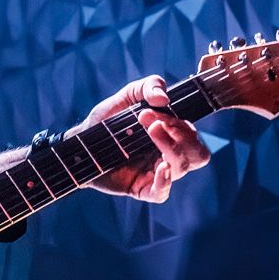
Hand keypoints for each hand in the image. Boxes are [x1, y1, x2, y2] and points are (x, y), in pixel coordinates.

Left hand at [80, 75, 209, 202]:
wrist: (81, 141)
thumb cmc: (108, 119)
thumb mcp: (128, 95)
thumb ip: (149, 86)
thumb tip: (164, 98)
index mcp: (172, 135)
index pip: (193, 134)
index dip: (180, 123)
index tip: (153, 110)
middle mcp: (169, 155)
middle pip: (198, 153)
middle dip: (183, 135)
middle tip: (153, 122)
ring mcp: (156, 173)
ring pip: (182, 168)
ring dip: (171, 148)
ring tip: (150, 131)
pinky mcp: (141, 188)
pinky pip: (162, 193)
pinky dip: (165, 181)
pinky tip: (161, 167)